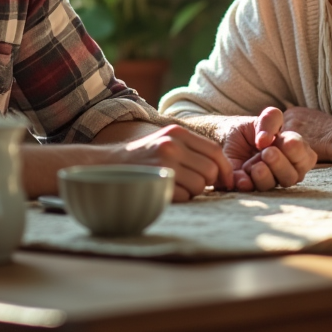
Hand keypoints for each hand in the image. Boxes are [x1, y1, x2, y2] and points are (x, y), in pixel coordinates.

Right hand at [117, 124, 233, 201]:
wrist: (104, 165)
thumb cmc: (141, 158)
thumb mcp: (165, 142)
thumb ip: (191, 150)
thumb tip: (222, 169)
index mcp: (176, 132)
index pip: (215, 151)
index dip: (225, 168)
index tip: (227, 181)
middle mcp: (171, 145)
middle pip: (210, 170)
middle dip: (208, 182)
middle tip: (194, 185)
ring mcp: (164, 163)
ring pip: (199, 185)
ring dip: (193, 191)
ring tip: (176, 186)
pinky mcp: (156, 181)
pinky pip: (184, 196)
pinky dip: (179, 198)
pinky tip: (165, 192)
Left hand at [221, 107, 316, 191]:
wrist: (227, 137)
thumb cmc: (253, 129)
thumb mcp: (264, 117)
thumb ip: (270, 121)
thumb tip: (265, 141)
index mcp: (296, 154)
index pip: (307, 158)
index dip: (296, 150)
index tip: (284, 141)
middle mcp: (285, 172)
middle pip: (292, 176)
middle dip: (280, 164)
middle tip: (267, 152)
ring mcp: (266, 181)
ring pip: (273, 185)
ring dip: (265, 175)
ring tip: (255, 166)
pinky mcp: (247, 186)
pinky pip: (250, 189)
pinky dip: (246, 183)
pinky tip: (242, 177)